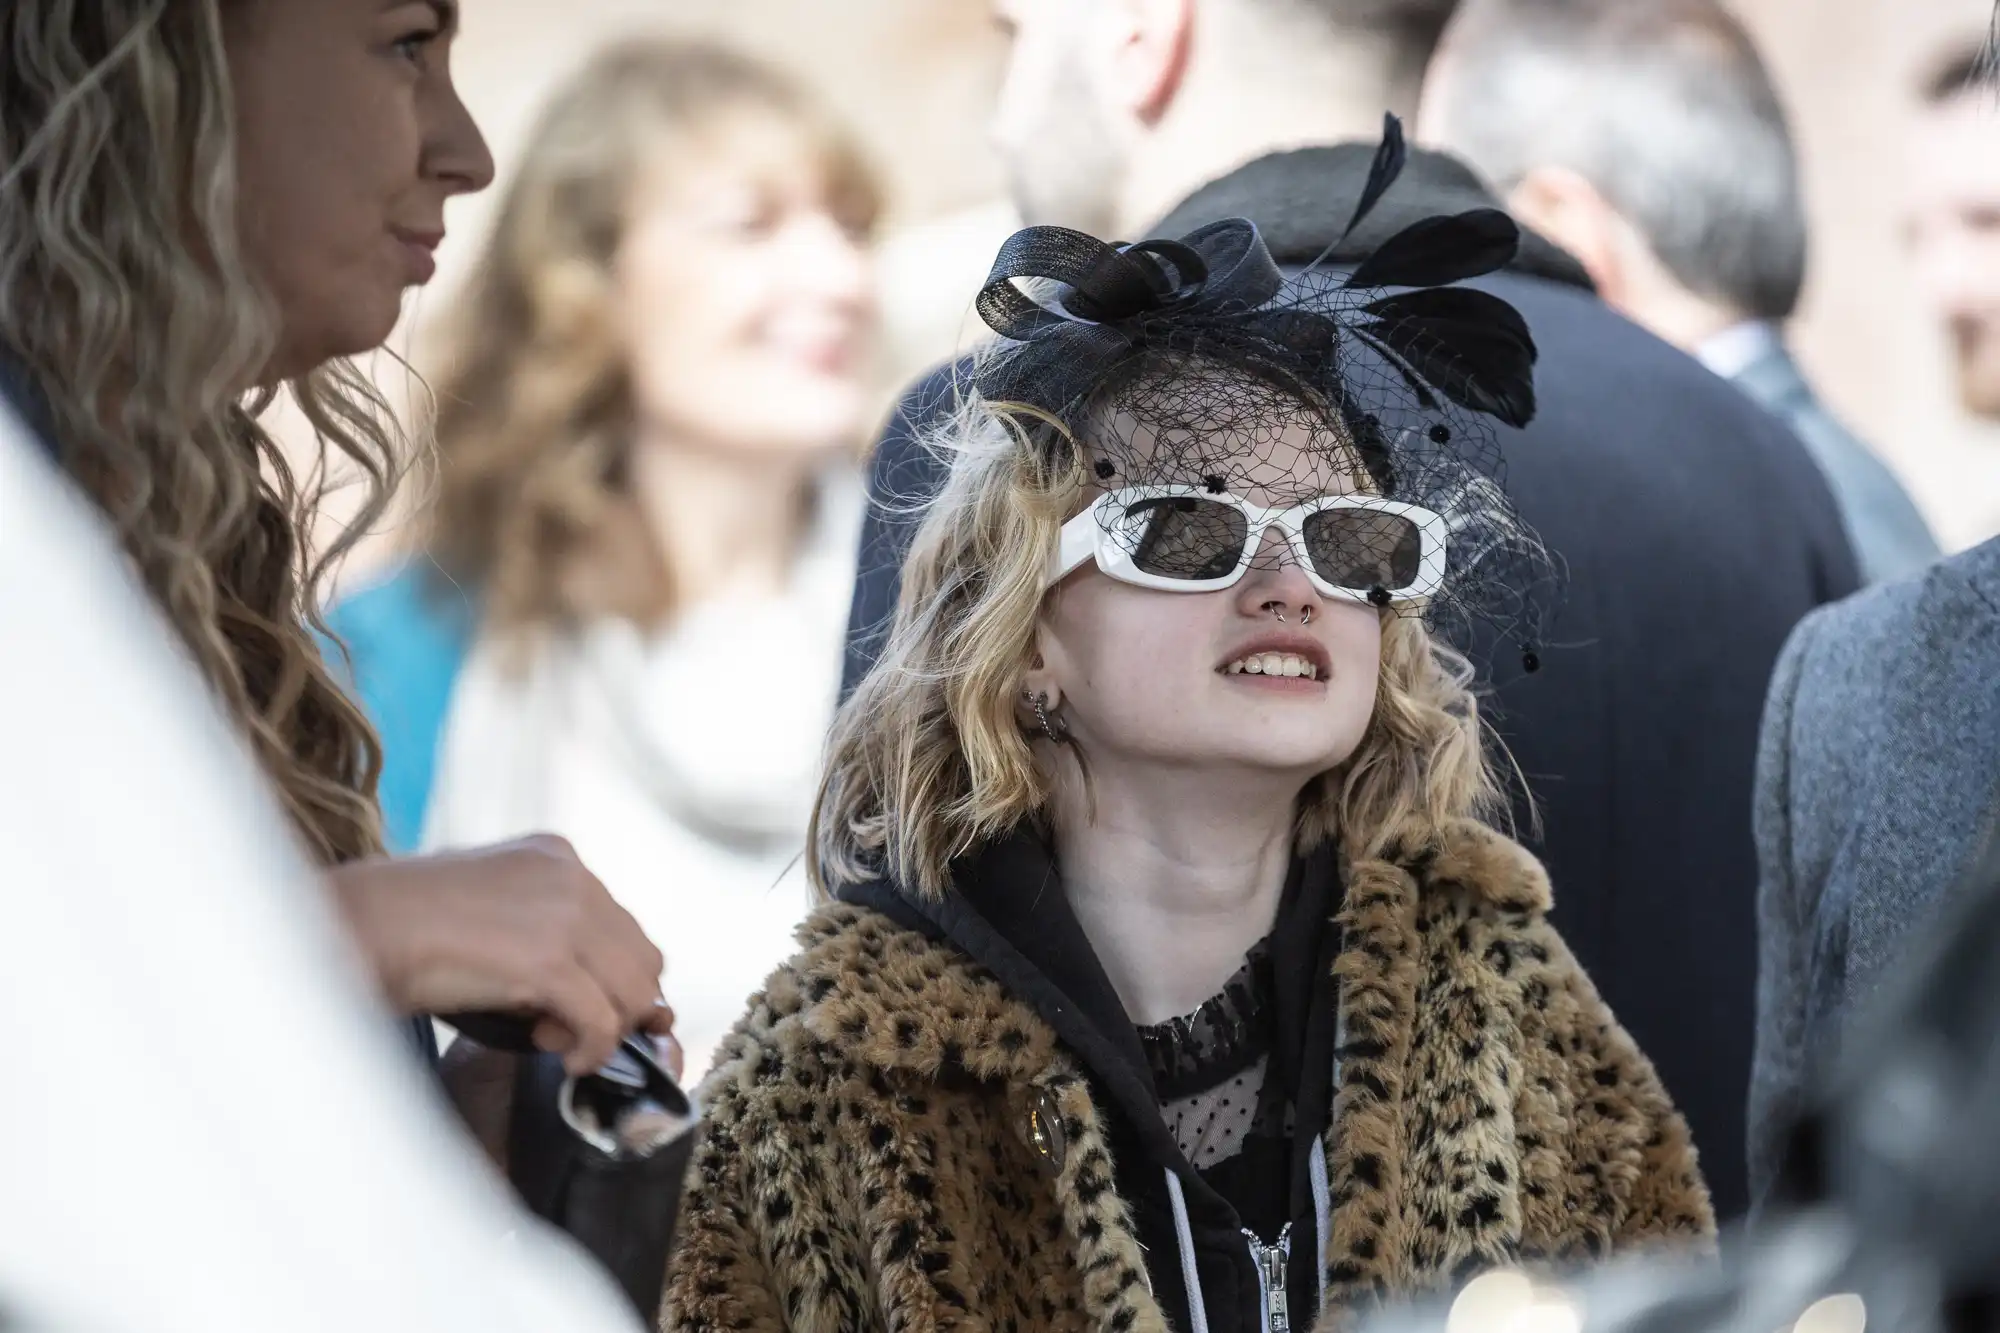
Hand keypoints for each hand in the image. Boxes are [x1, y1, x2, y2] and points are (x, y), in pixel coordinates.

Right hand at [328, 835, 674, 1073]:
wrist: (358, 928)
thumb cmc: (408, 929)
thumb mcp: (493, 910)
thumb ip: (546, 931)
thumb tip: (601, 993)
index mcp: (558, 857)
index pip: (624, 926)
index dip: (610, 978)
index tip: (572, 1007)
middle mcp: (572, 876)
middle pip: (643, 958)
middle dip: (618, 1004)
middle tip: (562, 1027)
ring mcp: (563, 915)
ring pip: (634, 990)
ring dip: (605, 1028)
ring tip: (553, 1038)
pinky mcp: (547, 960)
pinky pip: (604, 1019)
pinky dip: (593, 1049)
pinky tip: (565, 1058)